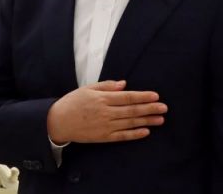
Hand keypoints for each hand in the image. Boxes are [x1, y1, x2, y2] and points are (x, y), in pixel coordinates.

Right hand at [47, 80, 166, 144]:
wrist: (58, 122)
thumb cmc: (72, 102)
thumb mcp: (87, 89)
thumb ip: (106, 86)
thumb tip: (124, 84)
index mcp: (102, 98)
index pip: (127, 97)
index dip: (142, 96)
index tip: (156, 96)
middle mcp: (105, 112)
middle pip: (131, 110)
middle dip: (149, 109)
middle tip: (164, 108)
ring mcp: (104, 126)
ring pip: (129, 123)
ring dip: (146, 121)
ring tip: (160, 120)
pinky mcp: (103, 137)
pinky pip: (121, 136)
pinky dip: (134, 134)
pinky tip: (146, 132)